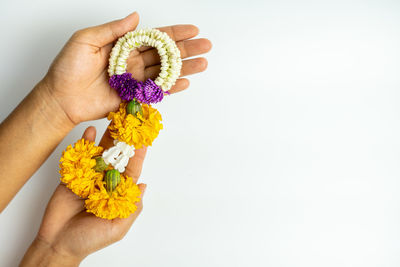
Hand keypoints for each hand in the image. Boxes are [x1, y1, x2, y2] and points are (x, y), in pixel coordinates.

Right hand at [20, 127, 146, 265]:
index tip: (144, 140)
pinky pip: (80, 156)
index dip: (137, 156)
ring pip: (100, 154)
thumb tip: (144, 186)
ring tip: (113, 121)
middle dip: (123, 142)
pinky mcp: (72, 174)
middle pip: (117, 158)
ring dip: (106, 138)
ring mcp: (89, 176)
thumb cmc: (90, 239)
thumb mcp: (118, 227)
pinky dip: (85, 143)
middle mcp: (105, 182)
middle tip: (129, 123)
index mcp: (118, 192)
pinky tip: (90, 131)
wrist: (58, 243)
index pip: (131, 170)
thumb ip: (132, 207)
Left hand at [43, 12, 211, 124]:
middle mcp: (132, 62)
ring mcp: (134, 80)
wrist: (61, 98)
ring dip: (184, 68)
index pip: (153, 37)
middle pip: (165, 54)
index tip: (192, 29)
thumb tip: (136, 17)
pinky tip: (185, 82)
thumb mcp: (86, 40)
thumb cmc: (68, 67)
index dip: (173, 33)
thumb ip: (113, 30)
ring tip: (203, 63)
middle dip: (186, 49)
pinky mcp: (133, 97)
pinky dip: (170, 88)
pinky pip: (155, 92)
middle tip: (205, 45)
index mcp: (123, 46)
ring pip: (164, 72)